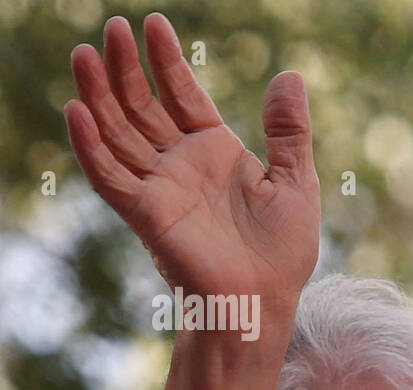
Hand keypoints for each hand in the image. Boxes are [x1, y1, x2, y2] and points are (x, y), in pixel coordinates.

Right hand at [64, 14, 319, 314]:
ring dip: (99, 95)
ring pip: (118, 133)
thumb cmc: (283, 251)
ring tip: (86, 54)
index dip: (167, 62)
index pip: (182, 96)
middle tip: (114, 27)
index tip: (154, 24)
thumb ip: (289, 131)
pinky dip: (92, 146)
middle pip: (143, 106)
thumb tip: (290, 76)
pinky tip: (77, 111)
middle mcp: (180, 165)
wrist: (266, 300)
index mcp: (214, 153)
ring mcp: (159, 188)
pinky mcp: (145, 214)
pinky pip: (109, 176)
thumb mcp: (296, 182)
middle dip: (127, 68)